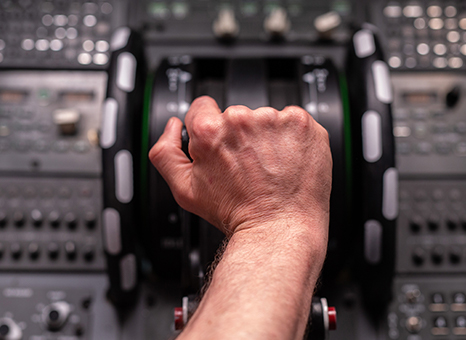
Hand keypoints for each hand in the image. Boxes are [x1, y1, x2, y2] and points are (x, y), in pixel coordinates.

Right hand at [149, 96, 332, 237]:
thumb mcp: (184, 190)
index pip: (202, 107)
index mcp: (209, 130)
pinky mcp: (301, 123)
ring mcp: (274, 119)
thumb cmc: (236, 213)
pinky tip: (287, 161)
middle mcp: (240, 119)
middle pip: (235, 115)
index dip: (210, 130)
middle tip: (247, 166)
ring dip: (267, 137)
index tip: (222, 147)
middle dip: (240, 136)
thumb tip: (173, 126)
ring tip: (269, 167)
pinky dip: (292, 138)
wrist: (279, 227)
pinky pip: (292, 122)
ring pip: (265, 119)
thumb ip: (164, 152)